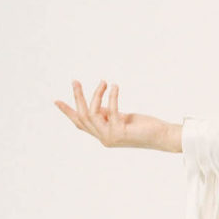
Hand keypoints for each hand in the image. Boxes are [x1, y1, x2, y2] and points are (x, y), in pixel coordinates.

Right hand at [54, 79, 179, 151]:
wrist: (162, 136)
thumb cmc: (144, 127)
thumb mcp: (121, 118)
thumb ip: (107, 114)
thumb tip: (96, 104)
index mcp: (102, 134)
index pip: (80, 123)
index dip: (68, 112)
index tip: (56, 100)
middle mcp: (104, 137)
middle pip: (82, 116)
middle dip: (78, 97)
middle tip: (76, 81)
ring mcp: (111, 136)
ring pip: (92, 113)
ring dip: (95, 95)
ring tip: (102, 82)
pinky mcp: (120, 132)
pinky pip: (111, 111)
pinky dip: (112, 97)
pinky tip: (114, 87)